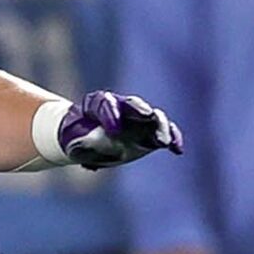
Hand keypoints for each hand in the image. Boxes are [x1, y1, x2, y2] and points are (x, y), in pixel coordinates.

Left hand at [50, 91, 182, 170]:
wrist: (88, 139)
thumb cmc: (78, 137)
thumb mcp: (75, 140)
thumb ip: (82, 142)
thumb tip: (78, 148)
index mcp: (98, 105)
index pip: (105, 104)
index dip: (111, 114)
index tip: (113, 129)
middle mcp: (121, 108)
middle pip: (133, 105)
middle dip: (141, 110)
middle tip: (147, 115)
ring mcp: (138, 119)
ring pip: (152, 118)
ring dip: (160, 127)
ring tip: (163, 140)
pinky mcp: (150, 133)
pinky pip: (165, 133)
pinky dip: (172, 139)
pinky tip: (177, 149)